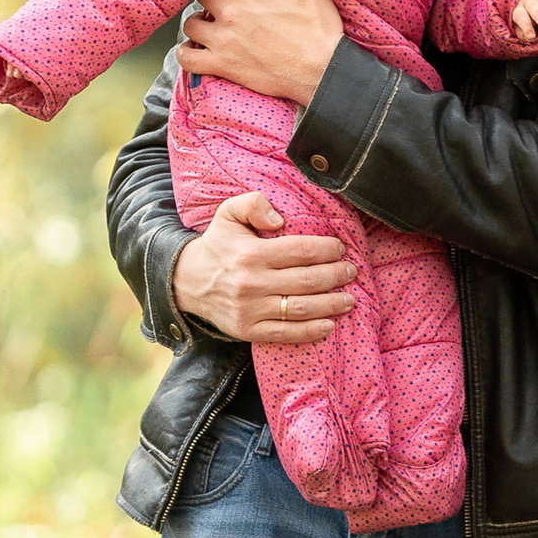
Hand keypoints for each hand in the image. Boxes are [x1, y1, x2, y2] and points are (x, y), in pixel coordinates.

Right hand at [170, 191, 355, 342]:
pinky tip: (330, 324)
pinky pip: (286, 333)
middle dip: (336, 276)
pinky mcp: (249, 330)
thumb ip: (253, 203)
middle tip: (350, 271)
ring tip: (349, 298)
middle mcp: (252, 283)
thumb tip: (280, 219)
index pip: (301, 250)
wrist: (186, 281)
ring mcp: (251, 310)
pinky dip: (311, 331)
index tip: (340, 248)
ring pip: (301, 308)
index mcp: (251, 253)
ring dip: (331, 304)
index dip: (327, 249)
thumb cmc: (218, 245)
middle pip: (307, 280)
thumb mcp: (228, 213)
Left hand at [177, 0, 343, 104]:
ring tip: (211, 23)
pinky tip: (197, 48)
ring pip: (189, 25)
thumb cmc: (317, 27)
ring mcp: (222, 42)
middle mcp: (228, 14)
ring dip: (198, 22)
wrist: (323, 70)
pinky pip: (187, 59)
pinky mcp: (223, 66)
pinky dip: (187, 53)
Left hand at [509, 0, 537, 40]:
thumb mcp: (518, 27)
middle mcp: (530, 2)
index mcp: (519, 9)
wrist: (529, 3)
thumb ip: (522, 33)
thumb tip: (530, 38)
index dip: (526, 26)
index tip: (531, 36)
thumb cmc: (525, 19)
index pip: (521, 16)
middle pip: (534, 7)